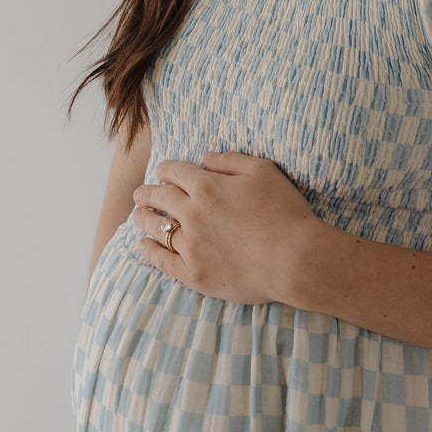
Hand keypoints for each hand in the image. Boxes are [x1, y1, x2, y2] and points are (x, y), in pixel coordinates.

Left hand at [131, 150, 325, 305]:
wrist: (294, 259)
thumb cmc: (284, 212)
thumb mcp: (263, 171)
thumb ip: (231, 161)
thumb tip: (206, 157)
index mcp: (207, 186)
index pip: (175, 172)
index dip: (166, 169)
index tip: (161, 170)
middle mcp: (192, 214)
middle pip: (159, 198)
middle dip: (147, 193)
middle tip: (140, 193)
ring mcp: (190, 246)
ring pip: (156, 228)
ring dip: (143, 218)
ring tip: (137, 215)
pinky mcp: (194, 273)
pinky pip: (162, 261)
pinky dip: (149, 250)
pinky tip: (143, 245)